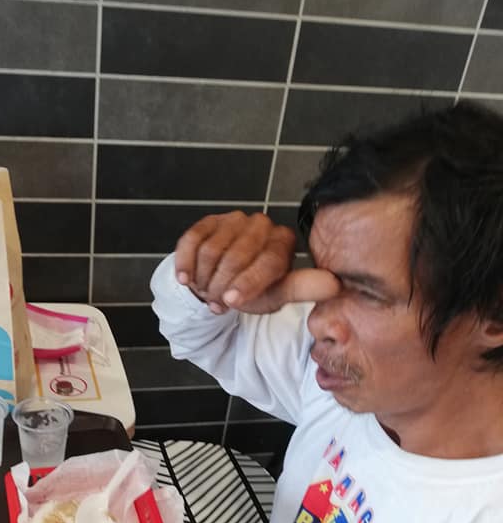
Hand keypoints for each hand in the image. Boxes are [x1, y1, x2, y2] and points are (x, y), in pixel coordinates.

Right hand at [174, 211, 339, 313]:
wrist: (219, 284)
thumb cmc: (250, 291)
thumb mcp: (276, 295)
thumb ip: (303, 289)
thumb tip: (335, 285)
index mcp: (283, 241)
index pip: (266, 262)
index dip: (245, 285)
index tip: (231, 302)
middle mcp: (261, 224)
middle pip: (235, 257)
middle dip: (221, 285)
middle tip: (216, 301)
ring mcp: (233, 220)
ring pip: (211, 251)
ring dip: (203, 278)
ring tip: (205, 291)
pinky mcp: (208, 221)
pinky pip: (191, 241)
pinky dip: (186, 263)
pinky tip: (187, 279)